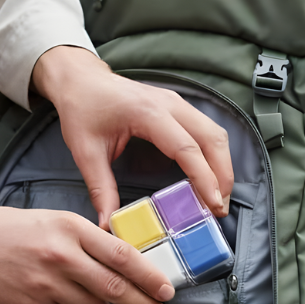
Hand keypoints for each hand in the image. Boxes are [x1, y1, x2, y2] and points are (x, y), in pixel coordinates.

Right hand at [0, 183, 175, 303]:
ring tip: (101, 303)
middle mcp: (61, 256)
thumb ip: (88, 240)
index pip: (122, 256)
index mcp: (71, 229)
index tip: (167, 291)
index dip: (149, 277)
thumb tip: (125, 262)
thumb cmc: (10, 229)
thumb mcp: (55, 221)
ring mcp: (46, 284)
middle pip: (116, 289)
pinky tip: (69, 303)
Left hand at [30, 46, 233, 228]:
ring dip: (222, 166)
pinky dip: (214, 155)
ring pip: (215, 134)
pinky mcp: (179, 107)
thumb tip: (108, 224)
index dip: (204, 178)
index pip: (186, 148)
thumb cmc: (82, 108)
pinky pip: (207, 130)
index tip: (212, 205)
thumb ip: (101, 189)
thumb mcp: (85, 151)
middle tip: (219, 209)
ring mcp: (178, 103)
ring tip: (217, 198)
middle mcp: (170, 104)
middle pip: (212, 139)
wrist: (82, 79)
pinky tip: (209, 177)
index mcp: (148, 113)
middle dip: (222, 176)